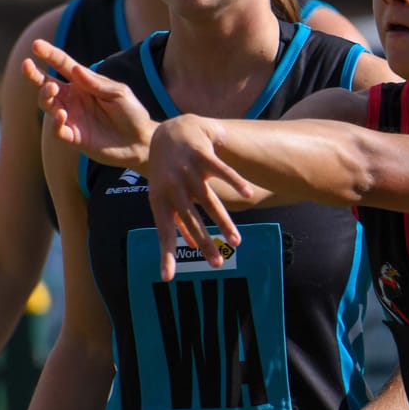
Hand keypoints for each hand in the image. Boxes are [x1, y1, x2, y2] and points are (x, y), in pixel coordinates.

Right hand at [25, 39, 155, 169]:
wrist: (140, 141)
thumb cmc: (131, 112)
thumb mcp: (118, 93)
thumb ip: (96, 83)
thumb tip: (74, 68)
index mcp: (83, 83)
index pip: (62, 65)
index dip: (49, 54)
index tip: (35, 45)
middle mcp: (73, 98)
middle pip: (46, 84)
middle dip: (34, 75)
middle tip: (26, 65)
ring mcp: (71, 117)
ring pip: (47, 105)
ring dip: (45, 96)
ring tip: (52, 89)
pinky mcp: (73, 137)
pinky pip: (57, 130)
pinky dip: (55, 123)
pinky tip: (62, 115)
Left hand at [146, 116, 257, 280]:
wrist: (170, 132)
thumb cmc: (167, 171)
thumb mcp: (164, 195)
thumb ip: (176, 220)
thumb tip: (187, 246)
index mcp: (159, 199)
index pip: (164, 231)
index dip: (165, 254)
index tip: (168, 278)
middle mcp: (172, 186)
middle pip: (190, 218)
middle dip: (204, 242)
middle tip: (217, 264)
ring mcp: (187, 170)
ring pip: (208, 199)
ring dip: (223, 221)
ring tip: (236, 241)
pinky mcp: (202, 154)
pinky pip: (222, 170)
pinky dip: (235, 181)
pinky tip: (249, 193)